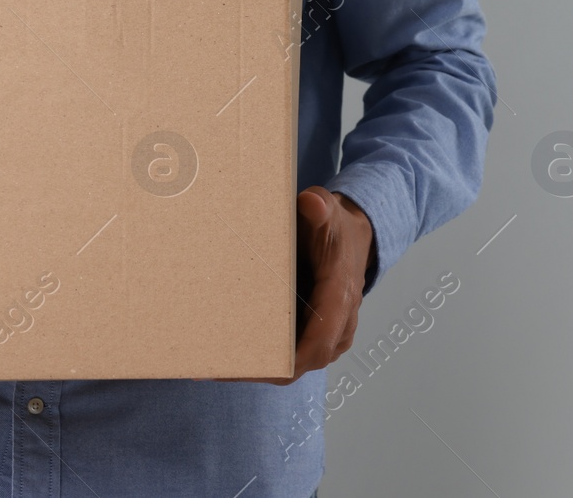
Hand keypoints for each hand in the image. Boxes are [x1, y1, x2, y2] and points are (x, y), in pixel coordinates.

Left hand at [221, 186, 373, 384]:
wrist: (354, 238)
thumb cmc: (336, 228)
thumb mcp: (328, 212)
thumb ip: (320, 207)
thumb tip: (311, 203)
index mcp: (339, 296)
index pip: (319, 343)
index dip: (288, 360)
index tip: (254, 366)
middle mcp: (340, 322)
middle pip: (303, 363)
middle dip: (263, 369)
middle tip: (219, 369)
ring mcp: (333, 333)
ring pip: (298, 363)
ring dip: (263, 367)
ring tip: (218, 365)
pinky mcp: (321, 334)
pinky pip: (297, 355)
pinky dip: (270, 358)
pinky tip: (236, 353)